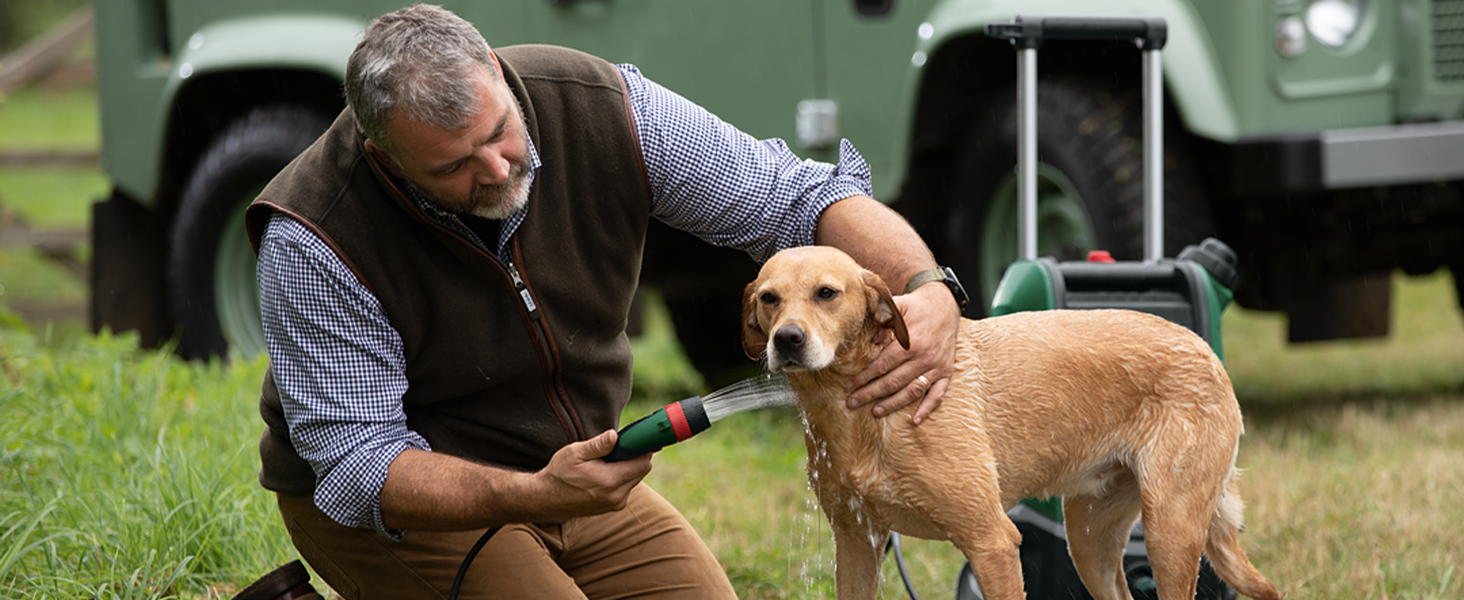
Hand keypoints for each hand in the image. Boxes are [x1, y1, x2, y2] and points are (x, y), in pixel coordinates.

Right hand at [534, 430, 652, 517]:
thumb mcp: (575, 453)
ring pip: (635, 479)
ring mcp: (616, 504)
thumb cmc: (560, 473)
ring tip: (608, 461)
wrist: (547, 498)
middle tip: (618, 447)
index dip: (642, 449)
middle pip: (642, 471)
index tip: (636, 439)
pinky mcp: (613, 507)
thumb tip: (615, 435)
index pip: (642, 463)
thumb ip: (598, 445)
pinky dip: (621, 478)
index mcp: (609, 481)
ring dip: (627, 468)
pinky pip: (627, 488)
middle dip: (634, 457)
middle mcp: (616, 496)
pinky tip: (605, 473)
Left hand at [843, 282, 958, 423]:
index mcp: (910, 342)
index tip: (848, 386)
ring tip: (875, 411)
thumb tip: (872, 338)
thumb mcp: (898, 306)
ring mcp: (936, 367)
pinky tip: (914, 420)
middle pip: (893, 382)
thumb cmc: (917, 306)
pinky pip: (938, 395)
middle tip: (852, 402)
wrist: (946, 305)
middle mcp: (924, 358)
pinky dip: (927, 409)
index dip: (863, 378)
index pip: (881, 366)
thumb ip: (882, 319)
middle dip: (870, 394)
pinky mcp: (946, 372)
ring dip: (892, 404)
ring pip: (912, 391)